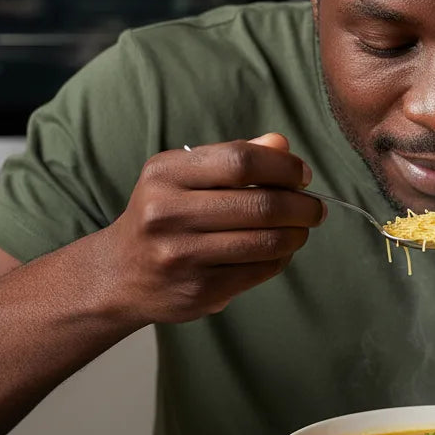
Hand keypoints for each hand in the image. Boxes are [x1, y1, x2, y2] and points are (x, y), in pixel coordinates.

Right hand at [106, 133, 324, 323]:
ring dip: (297, 233)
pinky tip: (280, 250)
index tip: (303, 175)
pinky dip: (281, 257)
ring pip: (267, 241)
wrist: (119, 275)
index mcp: (165, 174)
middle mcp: (167, 213)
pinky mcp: (199, 290)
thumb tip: (281, 144)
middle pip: (261, 204)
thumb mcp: (185, 175)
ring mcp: (182, 256)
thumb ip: (234, 156)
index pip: (241, 161)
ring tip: (302, 228)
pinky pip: (260, 270)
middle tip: (315, 208)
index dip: (284, 167)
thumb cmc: (164, 213)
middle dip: (302, 205)